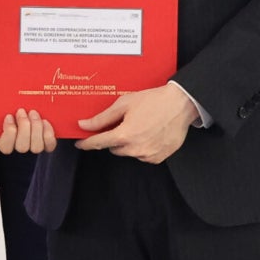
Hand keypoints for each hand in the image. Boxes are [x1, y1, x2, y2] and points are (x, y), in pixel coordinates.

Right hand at [0, 90, 56, 154]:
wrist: (18, 82)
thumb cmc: (0, 94)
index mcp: (3, 136)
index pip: (6, 147)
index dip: (9, 133)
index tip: (9, 115)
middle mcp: (19, 141)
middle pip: (22, 147)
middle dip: (24, 129)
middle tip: (23, 110)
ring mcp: (33, 140)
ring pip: (36, 147)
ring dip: (36, 130)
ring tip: (34, 113)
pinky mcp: (46, 136)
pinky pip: (50, 145)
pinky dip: (49, 135)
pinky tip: (45, 121)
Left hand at [74, 84, 197, 163]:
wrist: (180, 105)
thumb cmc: (153, 101)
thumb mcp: (124, 104)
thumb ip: (102, 118)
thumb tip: (84, 125)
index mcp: (124, 135)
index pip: (99, 143)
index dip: (87, 143)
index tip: (80, 144)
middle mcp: (135, 149)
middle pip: (114, 148)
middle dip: (114, 137)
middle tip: (123, 123)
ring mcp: (147, 155)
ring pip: (128, 152)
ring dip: (128, 143)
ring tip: (139, 125)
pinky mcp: (158, 158)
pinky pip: (142, 155)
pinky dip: (141, 147)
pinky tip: (148, 133)